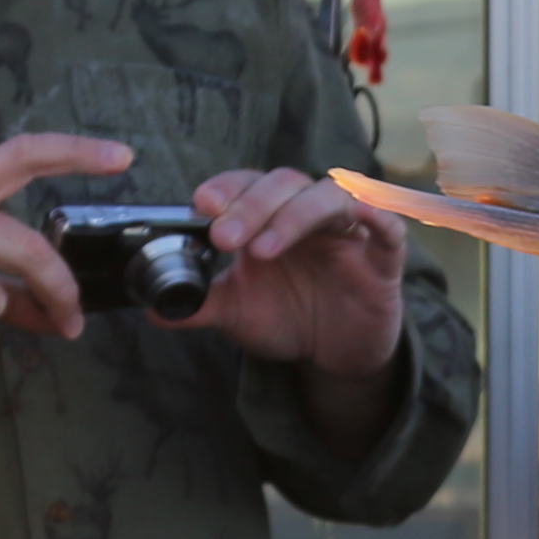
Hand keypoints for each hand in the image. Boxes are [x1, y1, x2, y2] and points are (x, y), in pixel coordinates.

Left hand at [182, 165, 414, 376]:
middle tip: (223, 237)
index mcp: (270, 216)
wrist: (336, 356)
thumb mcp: (238, 312)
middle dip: (251, 205)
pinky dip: (373, 213)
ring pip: (328, 196)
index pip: (248, 184)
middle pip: (284, 183)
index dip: (227, 187)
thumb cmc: (289, 319)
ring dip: (293, 215)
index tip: (201, 205)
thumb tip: (152, 307)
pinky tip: (353, 221)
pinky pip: (386, 222)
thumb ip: (200, 303)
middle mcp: (308, 213)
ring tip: (262, 250)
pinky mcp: (384, 253)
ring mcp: (348, 229)